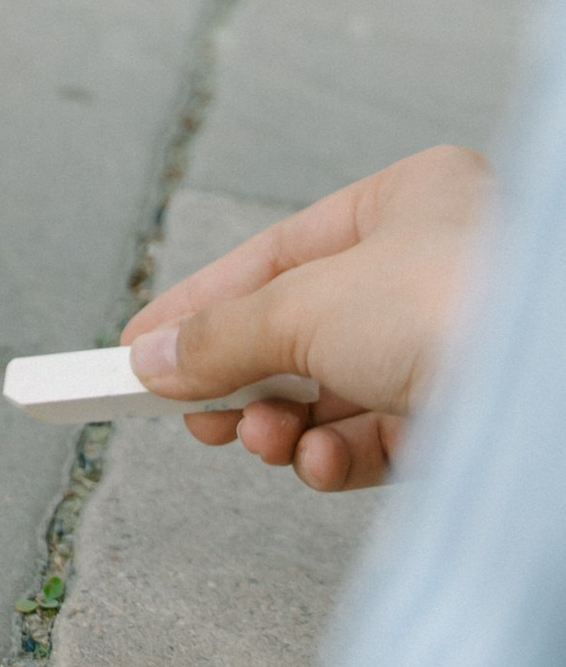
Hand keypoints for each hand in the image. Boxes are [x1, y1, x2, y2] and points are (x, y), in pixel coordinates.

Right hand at [123, 145, 486, 490]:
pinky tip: (316, 464)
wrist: (557, 394)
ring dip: (286, 426)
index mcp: (412, 202)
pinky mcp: (478, 423)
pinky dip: (339, 457)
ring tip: (259, 441)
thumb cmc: (456, 303)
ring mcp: (462, 347)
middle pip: (307, 331)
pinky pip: (387, 440)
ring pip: (342, 393)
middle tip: (187, 412)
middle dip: (246, 380)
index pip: (279, 255)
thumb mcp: (305, 306)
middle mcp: (441, 269)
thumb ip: (223, 334)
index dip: (202, 305)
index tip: (141, 349)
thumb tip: (155, 359)